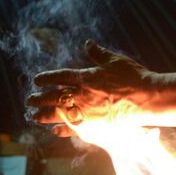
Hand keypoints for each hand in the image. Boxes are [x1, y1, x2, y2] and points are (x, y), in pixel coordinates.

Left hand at [27, 40, 153, 133]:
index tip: (36, 80)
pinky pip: (72, 129)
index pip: (60, 77)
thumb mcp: (115, 60)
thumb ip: (98, 53)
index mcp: (85, 78)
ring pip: (59, 115)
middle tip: (29, 100)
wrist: (146, 99)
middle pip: (54, 97)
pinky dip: (62, 130)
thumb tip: (87, 43)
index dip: (46, 78)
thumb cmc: (132, 77)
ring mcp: (86, 113)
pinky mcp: (94, 127)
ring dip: (45, 116)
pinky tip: (54, 131)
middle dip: (40, 99)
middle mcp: (82, 96)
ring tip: (35, 117)